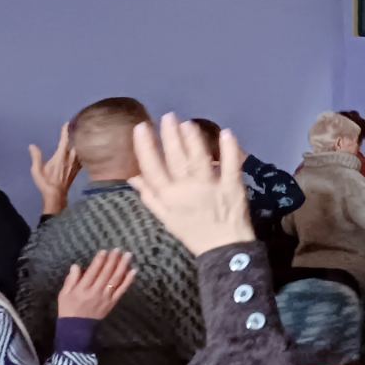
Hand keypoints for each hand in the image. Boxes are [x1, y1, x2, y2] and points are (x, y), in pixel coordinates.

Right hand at [30, 124, 80, 214]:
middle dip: (76, 135)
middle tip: (77, 126)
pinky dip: (83, 151)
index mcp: (60, 157)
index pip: (64, 141)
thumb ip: (36, 157)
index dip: (66, 132)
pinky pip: (82, 158)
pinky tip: (85, 149)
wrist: (57, 195)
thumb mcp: (37, 170)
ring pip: (81, 150)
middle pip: (76, 144)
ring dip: (80, 143)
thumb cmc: (45, 182)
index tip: (67, 123)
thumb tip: (32, 146)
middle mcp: (70, 159)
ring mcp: (76, 164)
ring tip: (81, 135)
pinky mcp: (78, 169)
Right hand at [57, 249, 135, 319]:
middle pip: (106, 273)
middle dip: (113, 260)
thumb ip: (71, 279)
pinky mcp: (112, 302)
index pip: (93, 271)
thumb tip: (75, 265)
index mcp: (82, 289)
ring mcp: (105, 297)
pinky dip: (128, 280)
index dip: (99, 260)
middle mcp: (95, 291)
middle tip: (119, 249)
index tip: (105, 251)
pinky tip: (133, 271)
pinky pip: (122, 290)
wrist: (77, 328)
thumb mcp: (64, 294)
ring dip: (123, 266)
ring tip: (128, 256)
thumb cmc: (69, 308)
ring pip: (116, 279)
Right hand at [129, 114, 253, 255]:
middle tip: (167, 116)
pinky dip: (229, 149)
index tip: (140, 127)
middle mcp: (187, 190)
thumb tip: (132, 176)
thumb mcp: (165, 217)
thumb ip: (149, 195)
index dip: (145, 147)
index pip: (152, 168)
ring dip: (193, 139)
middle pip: (175, 159)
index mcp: (168, 197)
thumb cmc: (192, 231)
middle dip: (169, 136)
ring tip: (187, 123)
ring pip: (199, 159)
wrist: (223, 248)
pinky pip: (231, 166)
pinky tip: (226, 132)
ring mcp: (211, 187)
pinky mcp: (232, 187)